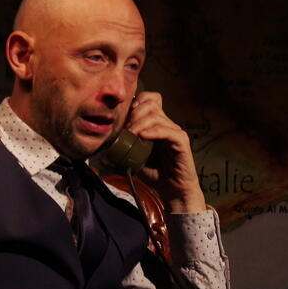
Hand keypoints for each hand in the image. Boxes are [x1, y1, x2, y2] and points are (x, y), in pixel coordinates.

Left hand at [127, 91, 205, 213]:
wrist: (172, 190)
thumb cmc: (154, 173)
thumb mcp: (133, 156)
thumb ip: (124, 144)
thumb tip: (106, 140)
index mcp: (156, 123)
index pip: (149, 98)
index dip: (136, 102)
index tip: (124, 115)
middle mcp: (167, 124)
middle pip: (150, 104)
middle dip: (134, 113)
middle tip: (126, 129)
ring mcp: (175, 131)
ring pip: (156, 116)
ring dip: (140, 124)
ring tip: (131, 135)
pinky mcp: (181, 141)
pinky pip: (167, 131)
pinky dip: (152, 132)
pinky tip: (142, 137)